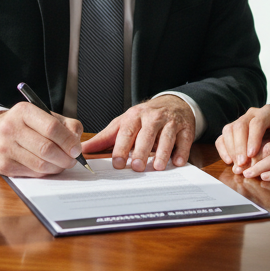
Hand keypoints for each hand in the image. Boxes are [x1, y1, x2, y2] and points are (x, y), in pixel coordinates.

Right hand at [0, 102, 83, 176]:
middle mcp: (11, 128)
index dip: (68, 141)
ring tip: (62, 164)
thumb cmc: (24, 125)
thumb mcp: (44, 116)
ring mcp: (5, 148)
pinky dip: (45, 172)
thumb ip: (66, 124)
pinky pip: (32, 173)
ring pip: (40, 164)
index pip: (52, 127)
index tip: (77, 149)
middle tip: (72, 160)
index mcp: (24, 111)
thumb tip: (76, 141)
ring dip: (57, 167)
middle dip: (65, 158)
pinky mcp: (3, 166)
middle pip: (46, 148)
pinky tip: (48, 167)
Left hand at [80, 95, 195, 170]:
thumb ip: (105, 138)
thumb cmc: (145, 117)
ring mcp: (170, 122)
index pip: (127, 132)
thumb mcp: (124, 123)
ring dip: (162, 152)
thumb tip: (84, 149)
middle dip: (142, 151)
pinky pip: (184, 139)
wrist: (173, 103)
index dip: (122, 148)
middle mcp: (152, 117)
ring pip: (166, 137)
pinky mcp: (185, 128)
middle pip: (146, 134)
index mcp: (135, 116)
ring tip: (157, 167)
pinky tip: (178, 162)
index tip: (118, 162)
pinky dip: (182, 151)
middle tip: (137, 167)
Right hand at [215, 105, 269, 172]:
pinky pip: (222, 137)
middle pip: (240, 125)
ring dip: (231, 149)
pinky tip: (229, 161)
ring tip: (237, 164)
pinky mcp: (233, 130)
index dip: (253, 138)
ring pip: (229, 130)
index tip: (252, 154)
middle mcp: (252, 114)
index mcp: (268, 113)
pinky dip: (223, 149)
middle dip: (240, 146)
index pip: (257, 122)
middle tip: (242, 163)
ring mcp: (241, 120)